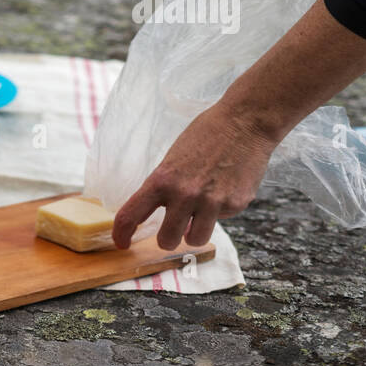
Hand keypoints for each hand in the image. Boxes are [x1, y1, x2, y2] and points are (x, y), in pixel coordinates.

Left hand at [111, 103, 275, 249]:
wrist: (243, 123)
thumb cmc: (206, 135)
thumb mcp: (174, 158)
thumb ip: (167, 187)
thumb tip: (165, 213)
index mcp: (162, 179)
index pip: (131, 215)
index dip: (122, 234)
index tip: (122, 243)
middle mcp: (184, 194)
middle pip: (166, 241)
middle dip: (168, 239)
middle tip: (172, 229)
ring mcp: (211, 202)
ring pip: (195, 241)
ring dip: (194, 232)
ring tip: (199, 216)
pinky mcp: (235, 205)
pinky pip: (221, 220)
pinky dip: (219, 211)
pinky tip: (225, 187)